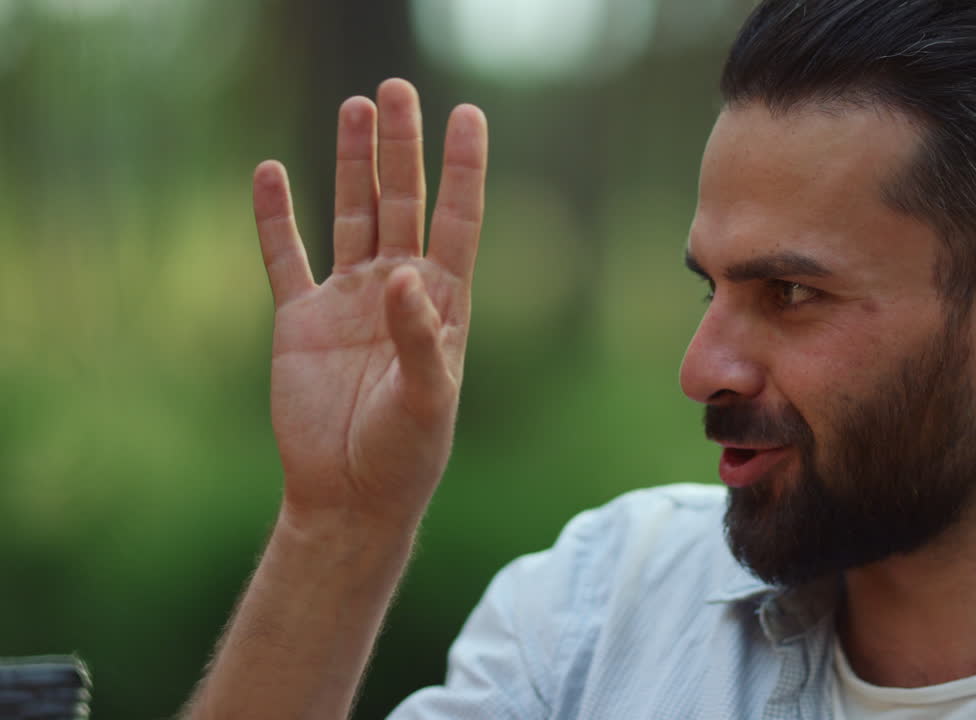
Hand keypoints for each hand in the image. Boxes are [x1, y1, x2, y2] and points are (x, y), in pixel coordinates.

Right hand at [252, 79, 486, 530]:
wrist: (347, 496)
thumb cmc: (405, 454)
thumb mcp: (427, 400)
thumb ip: (419, 338)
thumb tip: (403, 275)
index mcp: (442, 305)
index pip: (457, 220)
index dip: (462, 169)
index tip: (468, 115)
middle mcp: (397, 291)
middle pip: (402, 202)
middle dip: (402, 148)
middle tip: (396, 91)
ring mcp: (347, 301)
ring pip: (350, 215)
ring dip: (353, 164)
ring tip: (356, 107)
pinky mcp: (299, 319)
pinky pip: (285, 256)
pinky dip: (276, 217)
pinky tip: (271, 172)